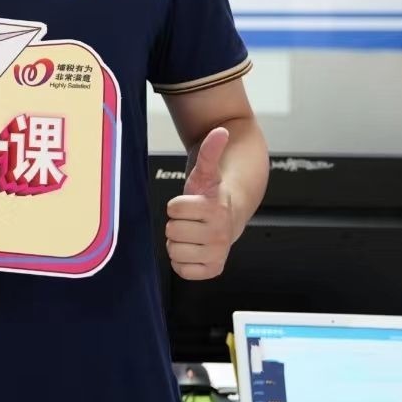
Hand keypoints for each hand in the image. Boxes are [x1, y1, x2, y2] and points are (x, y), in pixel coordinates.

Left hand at [165, 126, 233, 280]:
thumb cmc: (212, 195)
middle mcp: (220, 234)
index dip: (177, 205)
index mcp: (215, 209)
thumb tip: (221, 131)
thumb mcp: (206, 172)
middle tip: (191, 220)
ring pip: (174, 251)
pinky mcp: (213, 269)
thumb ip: (210, 151)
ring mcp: (218, 253)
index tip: (191, 204)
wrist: (230, 218)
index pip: (173, 208)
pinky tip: (194, 249)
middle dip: (178, 224)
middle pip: (171, 231)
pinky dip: (183, 262)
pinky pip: (181, 270)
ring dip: (179, 242)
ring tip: (193, 233)